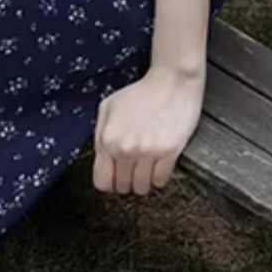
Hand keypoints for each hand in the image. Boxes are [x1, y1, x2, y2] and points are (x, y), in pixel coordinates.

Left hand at [92, 65, 205, 195]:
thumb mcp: (108, 107)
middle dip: (126, 181)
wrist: (171, 82)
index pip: (102, 181)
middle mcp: (126, 149)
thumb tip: (100, 158)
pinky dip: (159, 177)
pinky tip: (158, 165)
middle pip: (122, 187)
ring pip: (142, 188)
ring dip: (143, 182)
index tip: (114, 177)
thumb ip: (100, 134)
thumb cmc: (141, 93)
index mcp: (108, 139)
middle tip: (131, 170)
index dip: (108, 182)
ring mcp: (148, 153)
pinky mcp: (169, 154)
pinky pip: (161, 181)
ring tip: (145, 168)